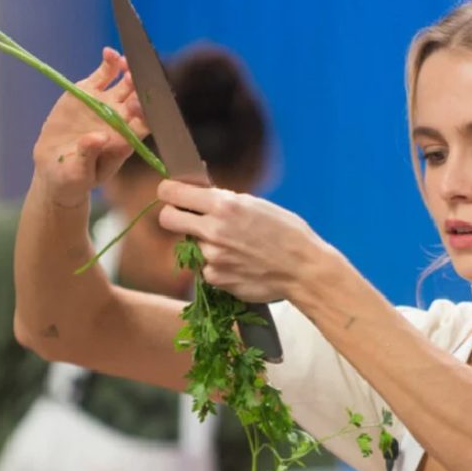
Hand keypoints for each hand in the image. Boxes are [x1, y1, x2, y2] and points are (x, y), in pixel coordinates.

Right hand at [30, 47, 145, 207]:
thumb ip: (88, 155)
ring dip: (129, 71)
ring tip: (125, 63)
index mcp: (125, 140)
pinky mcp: (89, 92)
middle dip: (140, 88)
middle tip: (136, 78)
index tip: (139, 105)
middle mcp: (121, 119)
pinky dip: (109, 63)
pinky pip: (105, 74)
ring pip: (126, 83)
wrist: (54, 167)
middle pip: (139, 99)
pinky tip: (109, 54)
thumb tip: (98, 138)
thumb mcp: (78, 172)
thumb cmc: (72, 178)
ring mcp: (107, 103)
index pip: (145, 124)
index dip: (146, 113)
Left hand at [156, 179, 329, 303]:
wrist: (304, 270)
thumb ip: (224, 200)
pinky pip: (204, 268)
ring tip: (235, 248)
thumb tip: (199, 194)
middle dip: (175, 216)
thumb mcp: (256, 204)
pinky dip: (217, 266)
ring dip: (205, 244)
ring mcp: (212, 257)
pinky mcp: (216, 279)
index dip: (169, 191)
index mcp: (224, 205)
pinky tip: (239, 264)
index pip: (172, 192)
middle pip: (167, 219)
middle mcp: (213, 230)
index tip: (172, 194)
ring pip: (191, 245)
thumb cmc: (287, 233)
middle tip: (190, 219)